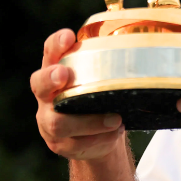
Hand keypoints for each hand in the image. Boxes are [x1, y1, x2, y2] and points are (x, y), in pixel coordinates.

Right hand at [31, 29, 123, 159]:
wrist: (96, 135)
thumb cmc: (99, 97)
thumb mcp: (102, 78)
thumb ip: (108, 61)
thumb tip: (140, 36)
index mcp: (56, 70)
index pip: (51, 51)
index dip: (56, 43)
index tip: (69, 36)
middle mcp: (46, 95)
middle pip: (40, 84)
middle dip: (51, 78)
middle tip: (65, 74)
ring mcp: (48, 120)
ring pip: (59, 122)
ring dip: (89, 121)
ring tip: (115, 119)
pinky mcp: (59, 143)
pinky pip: (76, 144)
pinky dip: (99, 139)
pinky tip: (114, 134)